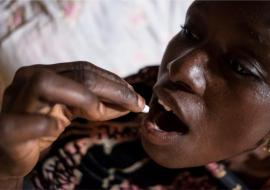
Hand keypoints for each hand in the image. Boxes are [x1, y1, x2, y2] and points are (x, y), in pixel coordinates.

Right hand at [0, 61, 144, 179]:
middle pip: (76, 74)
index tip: (136, 97)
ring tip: (102, 114)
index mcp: (44, 74)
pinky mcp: (6, 129)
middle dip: (113, 89)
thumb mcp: (70, 111)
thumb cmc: (40, 130)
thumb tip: (131, 101)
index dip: (114, 82)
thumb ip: (93, 103)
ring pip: (46, 84)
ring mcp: (14, 103)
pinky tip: (58, 129)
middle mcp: (28, 81)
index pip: (84, 69)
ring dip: (85, 100)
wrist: (7, 153)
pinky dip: (46, 125)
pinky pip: (25, 123)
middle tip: (136, 104)